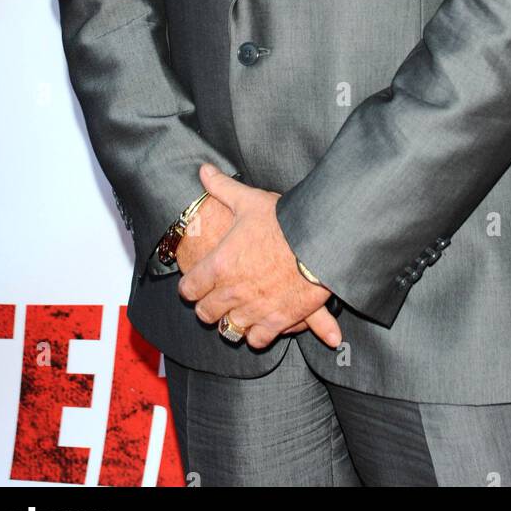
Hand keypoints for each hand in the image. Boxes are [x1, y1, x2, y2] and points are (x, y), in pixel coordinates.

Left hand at [178, 164, 342, 350]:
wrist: (321, 240)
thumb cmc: (284, 220)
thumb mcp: (249, 200)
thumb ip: (222, 187)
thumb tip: (203, 170)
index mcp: (220, 264)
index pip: (189, 289)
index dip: (190, 287)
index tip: (196, 284)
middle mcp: (232, 291)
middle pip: (205, 313)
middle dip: (208, 306)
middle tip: (216, 299)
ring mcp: (255, 309)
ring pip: (229, 329)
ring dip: (232, 321)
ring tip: (238, 312)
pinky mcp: (278, 321)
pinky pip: (257, 340)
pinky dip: (257, 334)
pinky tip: (261, 325)